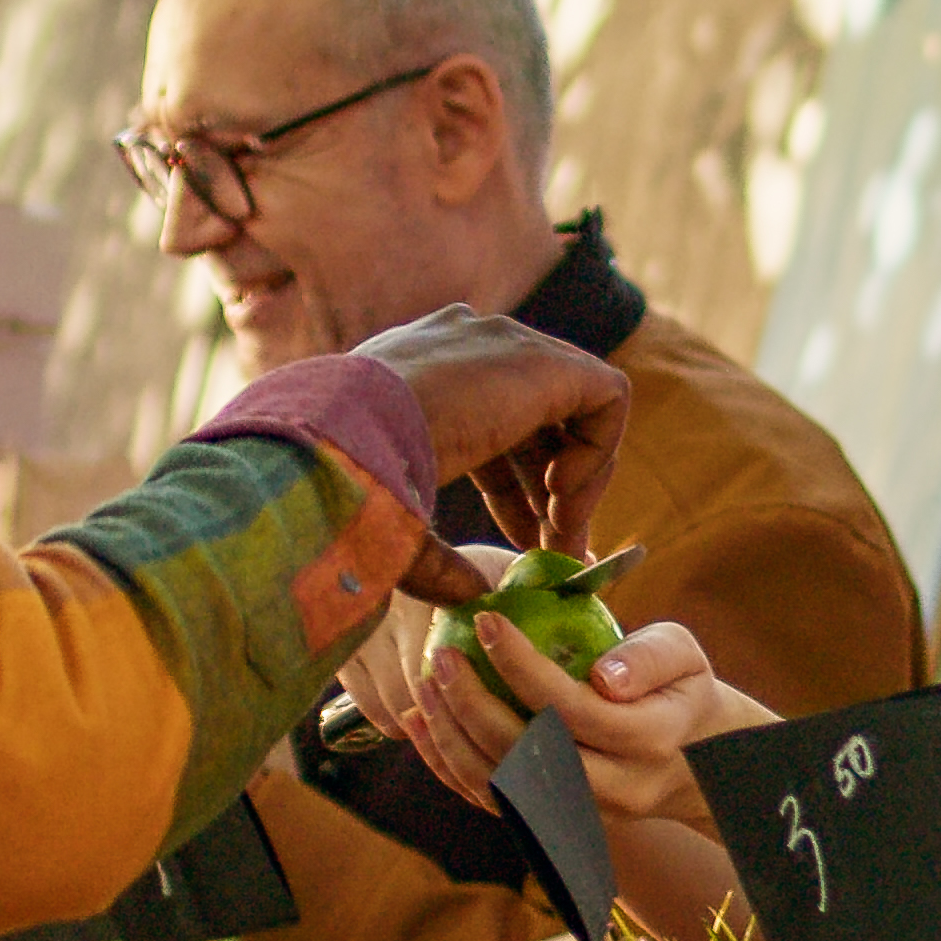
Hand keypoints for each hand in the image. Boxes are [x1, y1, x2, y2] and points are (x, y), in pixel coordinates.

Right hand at [345, 309, 628, 586]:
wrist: (335, 450)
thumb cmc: (347, 495)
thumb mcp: (393, 528)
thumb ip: (438, 560)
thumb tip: (477, 596)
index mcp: (422, 375)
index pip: (491, 427)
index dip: (515, 492)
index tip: (522, 544)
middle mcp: (466, 348)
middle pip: (537, 421)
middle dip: (550, 493)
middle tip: (554, 551)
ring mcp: (505, 344)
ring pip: (577, 409)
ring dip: (577, 481)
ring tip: (563, 540)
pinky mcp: (542, 359)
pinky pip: (605, 399)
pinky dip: (598, 453)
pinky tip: (562, 500)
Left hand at [438, 618, 766, 829]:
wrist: (696, 759)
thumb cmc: (679, 689)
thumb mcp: (684, 656)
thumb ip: (649, 658)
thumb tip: (603, 677)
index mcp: (649, 741)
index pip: (572, 709)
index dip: (522, 666)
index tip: (487, 621)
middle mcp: (616, 789)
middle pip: (528, 756)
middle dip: (473, 705)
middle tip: (442, 655)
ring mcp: (583, 814)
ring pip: (502, 787)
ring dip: (452, 738)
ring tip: (427, 684)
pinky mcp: (556, 822)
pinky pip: (491, 800)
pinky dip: (448, 763)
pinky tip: (421, 720)